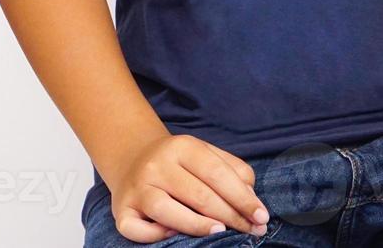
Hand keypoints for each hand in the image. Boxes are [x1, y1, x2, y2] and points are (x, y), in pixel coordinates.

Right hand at [102, 133, 270, 242]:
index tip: (261, 216)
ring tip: (221, 233)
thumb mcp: (207, 154)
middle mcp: (157, 165)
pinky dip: (156, 235)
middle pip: (198, 195)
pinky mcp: (120, 210)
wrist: (133, 157)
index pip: (218, 174)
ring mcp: (137, 188)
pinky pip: (136, 229)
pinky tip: (174, 235)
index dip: (243, 197)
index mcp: (183, 146)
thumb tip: (251, 199)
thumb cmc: (179, 162)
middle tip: (251, 230)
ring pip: (167, 211)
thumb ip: (232, 171)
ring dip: (197, 226)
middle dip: (230, 216)